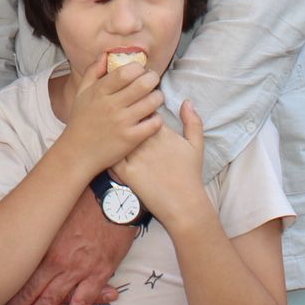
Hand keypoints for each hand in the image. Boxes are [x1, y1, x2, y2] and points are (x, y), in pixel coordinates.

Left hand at [0, 190, 129, 304]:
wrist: (112, 198)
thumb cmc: (82, 202)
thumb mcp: (53, 215)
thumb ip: (38, 231)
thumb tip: (19, 236)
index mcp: (44, 246)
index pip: (22, 276)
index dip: (12, 292)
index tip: (3, 302)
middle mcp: (58, 261)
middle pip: (35, 293)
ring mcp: (79, 269)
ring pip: (55, 301)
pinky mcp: (99, 273)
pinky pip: (83, 302)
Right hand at [60, 52, 163, 173]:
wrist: (77, 152)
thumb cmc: (81, 120)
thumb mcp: (81, 93)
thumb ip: (93, 72)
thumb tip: (106, 54)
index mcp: (100, 91)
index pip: (126, 71)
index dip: (139, 68)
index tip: (140, 71)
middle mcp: (112, 105)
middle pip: (143, 84)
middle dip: (153, 79)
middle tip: (153, 81)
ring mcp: (122, 122)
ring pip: (152, 102)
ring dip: (158, 97)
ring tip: (154, 98)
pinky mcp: (131, 139)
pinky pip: (154, 123)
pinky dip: (157, 118)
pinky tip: (152, 117)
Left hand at [114, 101, 205, 224]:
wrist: (182, 202)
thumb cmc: (190, 173)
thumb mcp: (196, 144)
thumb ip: (192, 120)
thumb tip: (186, 101)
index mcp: (160, 131)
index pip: (143, 108)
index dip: (138, 107)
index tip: (136, 107)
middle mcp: (145, 140)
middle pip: (127, 121)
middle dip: (123, 117)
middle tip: (119, 118)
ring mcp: (134, 156)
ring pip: (116, 136)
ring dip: (112, 133)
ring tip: (111, 133)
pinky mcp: (126, 172)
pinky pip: (111, 157)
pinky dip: (108, 153)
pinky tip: (108, 151)